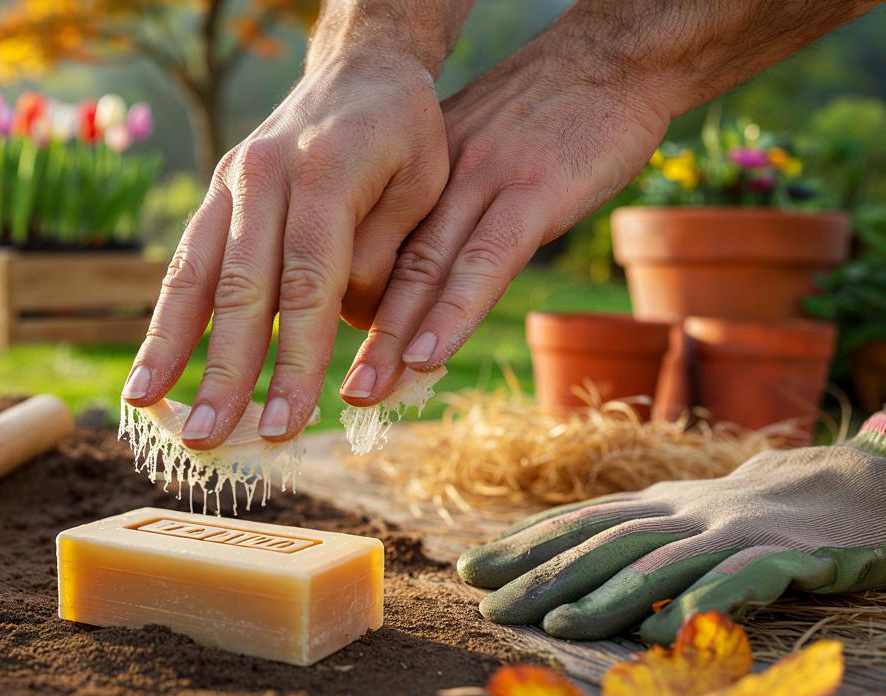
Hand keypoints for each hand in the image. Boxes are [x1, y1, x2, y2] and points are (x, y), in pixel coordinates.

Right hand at [122, 50, 448, 448]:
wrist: (361, 69)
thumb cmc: (405, 138)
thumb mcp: (424, 187)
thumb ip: (382, 255)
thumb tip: (334, 322)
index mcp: (326, 174)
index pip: (307, 287)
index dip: (293, 361)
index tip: (286, 426)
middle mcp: (266, 176)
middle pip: (240, 289)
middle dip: (223, 371)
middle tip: (209, 437)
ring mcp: (232, 182)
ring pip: (194, 274)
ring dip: (169, 347)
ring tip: (147, 406)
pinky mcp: (216, 193)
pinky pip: (184, 260)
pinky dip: (165, 317)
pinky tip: (150, 364)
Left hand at [342, 0, 879, 403]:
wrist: (614, 57)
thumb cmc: (549, 112)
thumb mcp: (477, 152)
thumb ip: (445, 202)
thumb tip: (419, 266)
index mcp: (420, 172)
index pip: (372, 247)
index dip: (349, 305)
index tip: (328, 356)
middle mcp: (437, 177)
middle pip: (387, 265)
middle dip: (355, 334)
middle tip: (333, 391)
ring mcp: (483, 182)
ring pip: (426, 270)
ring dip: (392, 337)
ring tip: (365, 389)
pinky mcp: (533, 192)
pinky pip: (486, 261)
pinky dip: (454, 311)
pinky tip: (429, 353)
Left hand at [457, 440, 885, 643]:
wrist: (853, 487)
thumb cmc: (752, 514)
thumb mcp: (686, 516)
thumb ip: (632, 535)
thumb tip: (556, 564)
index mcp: (660, 502)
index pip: (580, 520)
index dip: (524, 543)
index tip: (470, 568)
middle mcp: (688, 512)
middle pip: (605, 542)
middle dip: (545, 575)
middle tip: (492, 606)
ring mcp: (735, 532)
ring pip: (660, 562)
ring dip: (606, 596)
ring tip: (558, 625)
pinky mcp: (785, 557)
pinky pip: (737, 582)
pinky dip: (698, 604)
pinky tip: (662, 632)